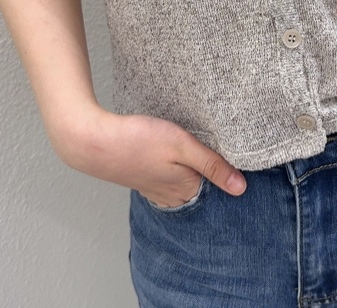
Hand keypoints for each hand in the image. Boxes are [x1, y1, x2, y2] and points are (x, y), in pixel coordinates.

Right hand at [54, 105, 247, 207]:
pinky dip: (172, 165)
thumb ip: (212, 165)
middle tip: (199, 142)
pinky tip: (167, 151)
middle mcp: (172, 196)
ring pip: (183, 179)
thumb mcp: (183, 146)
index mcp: (186, 190)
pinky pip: (166, 176)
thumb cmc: (139, 140)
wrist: (94, 142)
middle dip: (206, 166)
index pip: (217, 182)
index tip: (223, 147)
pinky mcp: (143, 178)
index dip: (222, 164)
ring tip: (183, 144)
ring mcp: (155, 189)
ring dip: (187, 164)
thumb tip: (241, 189)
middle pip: (200, 182)